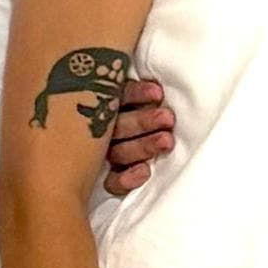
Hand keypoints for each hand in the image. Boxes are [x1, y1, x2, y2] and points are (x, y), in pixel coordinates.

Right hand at [101, 73, 179, 196]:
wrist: (106, 160)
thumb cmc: (135, 112)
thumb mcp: (126, 96)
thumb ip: (131, 90)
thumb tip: (155, 85)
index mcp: (104, 105)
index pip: (118, 97)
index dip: (137, 94)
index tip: (158, 94)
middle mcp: (100, 130)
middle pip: (117, 126)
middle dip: (143, 121)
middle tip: (167, 119)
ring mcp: (102, 154)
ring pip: (118, 151)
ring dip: (143, 145)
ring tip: (167, 141)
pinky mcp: (108, 178)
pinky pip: (113, 183)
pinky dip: (127, 179)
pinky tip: (144, 172)